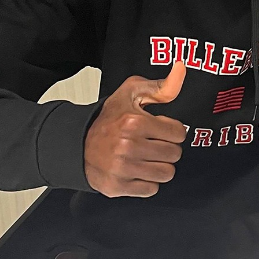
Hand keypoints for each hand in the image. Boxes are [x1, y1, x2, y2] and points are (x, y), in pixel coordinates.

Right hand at [84, 61, 186, 196]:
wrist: (78, 144)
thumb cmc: (108, 119)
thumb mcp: (132, 93)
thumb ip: (161, 86)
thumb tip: (181, 70)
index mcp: (134, 122)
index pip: (179, 133)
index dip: (172, 131)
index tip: (161, 130)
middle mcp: (128, 146)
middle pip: (175, 154)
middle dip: (167, 148)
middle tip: (153, 143)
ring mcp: (122, 169)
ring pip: (167, 173)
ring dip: (160, 165)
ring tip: (147, 157)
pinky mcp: (118, 186)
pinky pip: (152, 189)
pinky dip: (148, 182)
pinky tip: (138, 170)